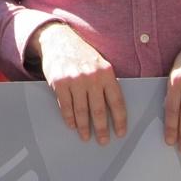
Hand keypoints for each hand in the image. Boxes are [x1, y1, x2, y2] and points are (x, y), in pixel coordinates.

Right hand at [32, 22, 126, 144]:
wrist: (59, 40)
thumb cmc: (83, 55)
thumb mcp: (100, 64)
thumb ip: (106, 82)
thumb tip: (115, 109)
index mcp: (106, 73)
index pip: (117, 102)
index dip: (120, 120)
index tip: (120, 133)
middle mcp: (92, 77)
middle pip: (99, 110)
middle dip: (102, 129)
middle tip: (103, 141)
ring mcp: (75, 80)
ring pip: (81, 111)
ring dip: (84, 127)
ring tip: (86, 136)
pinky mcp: (60, 83)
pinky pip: (66, 106)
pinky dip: (69, 118)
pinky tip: (72, 125)